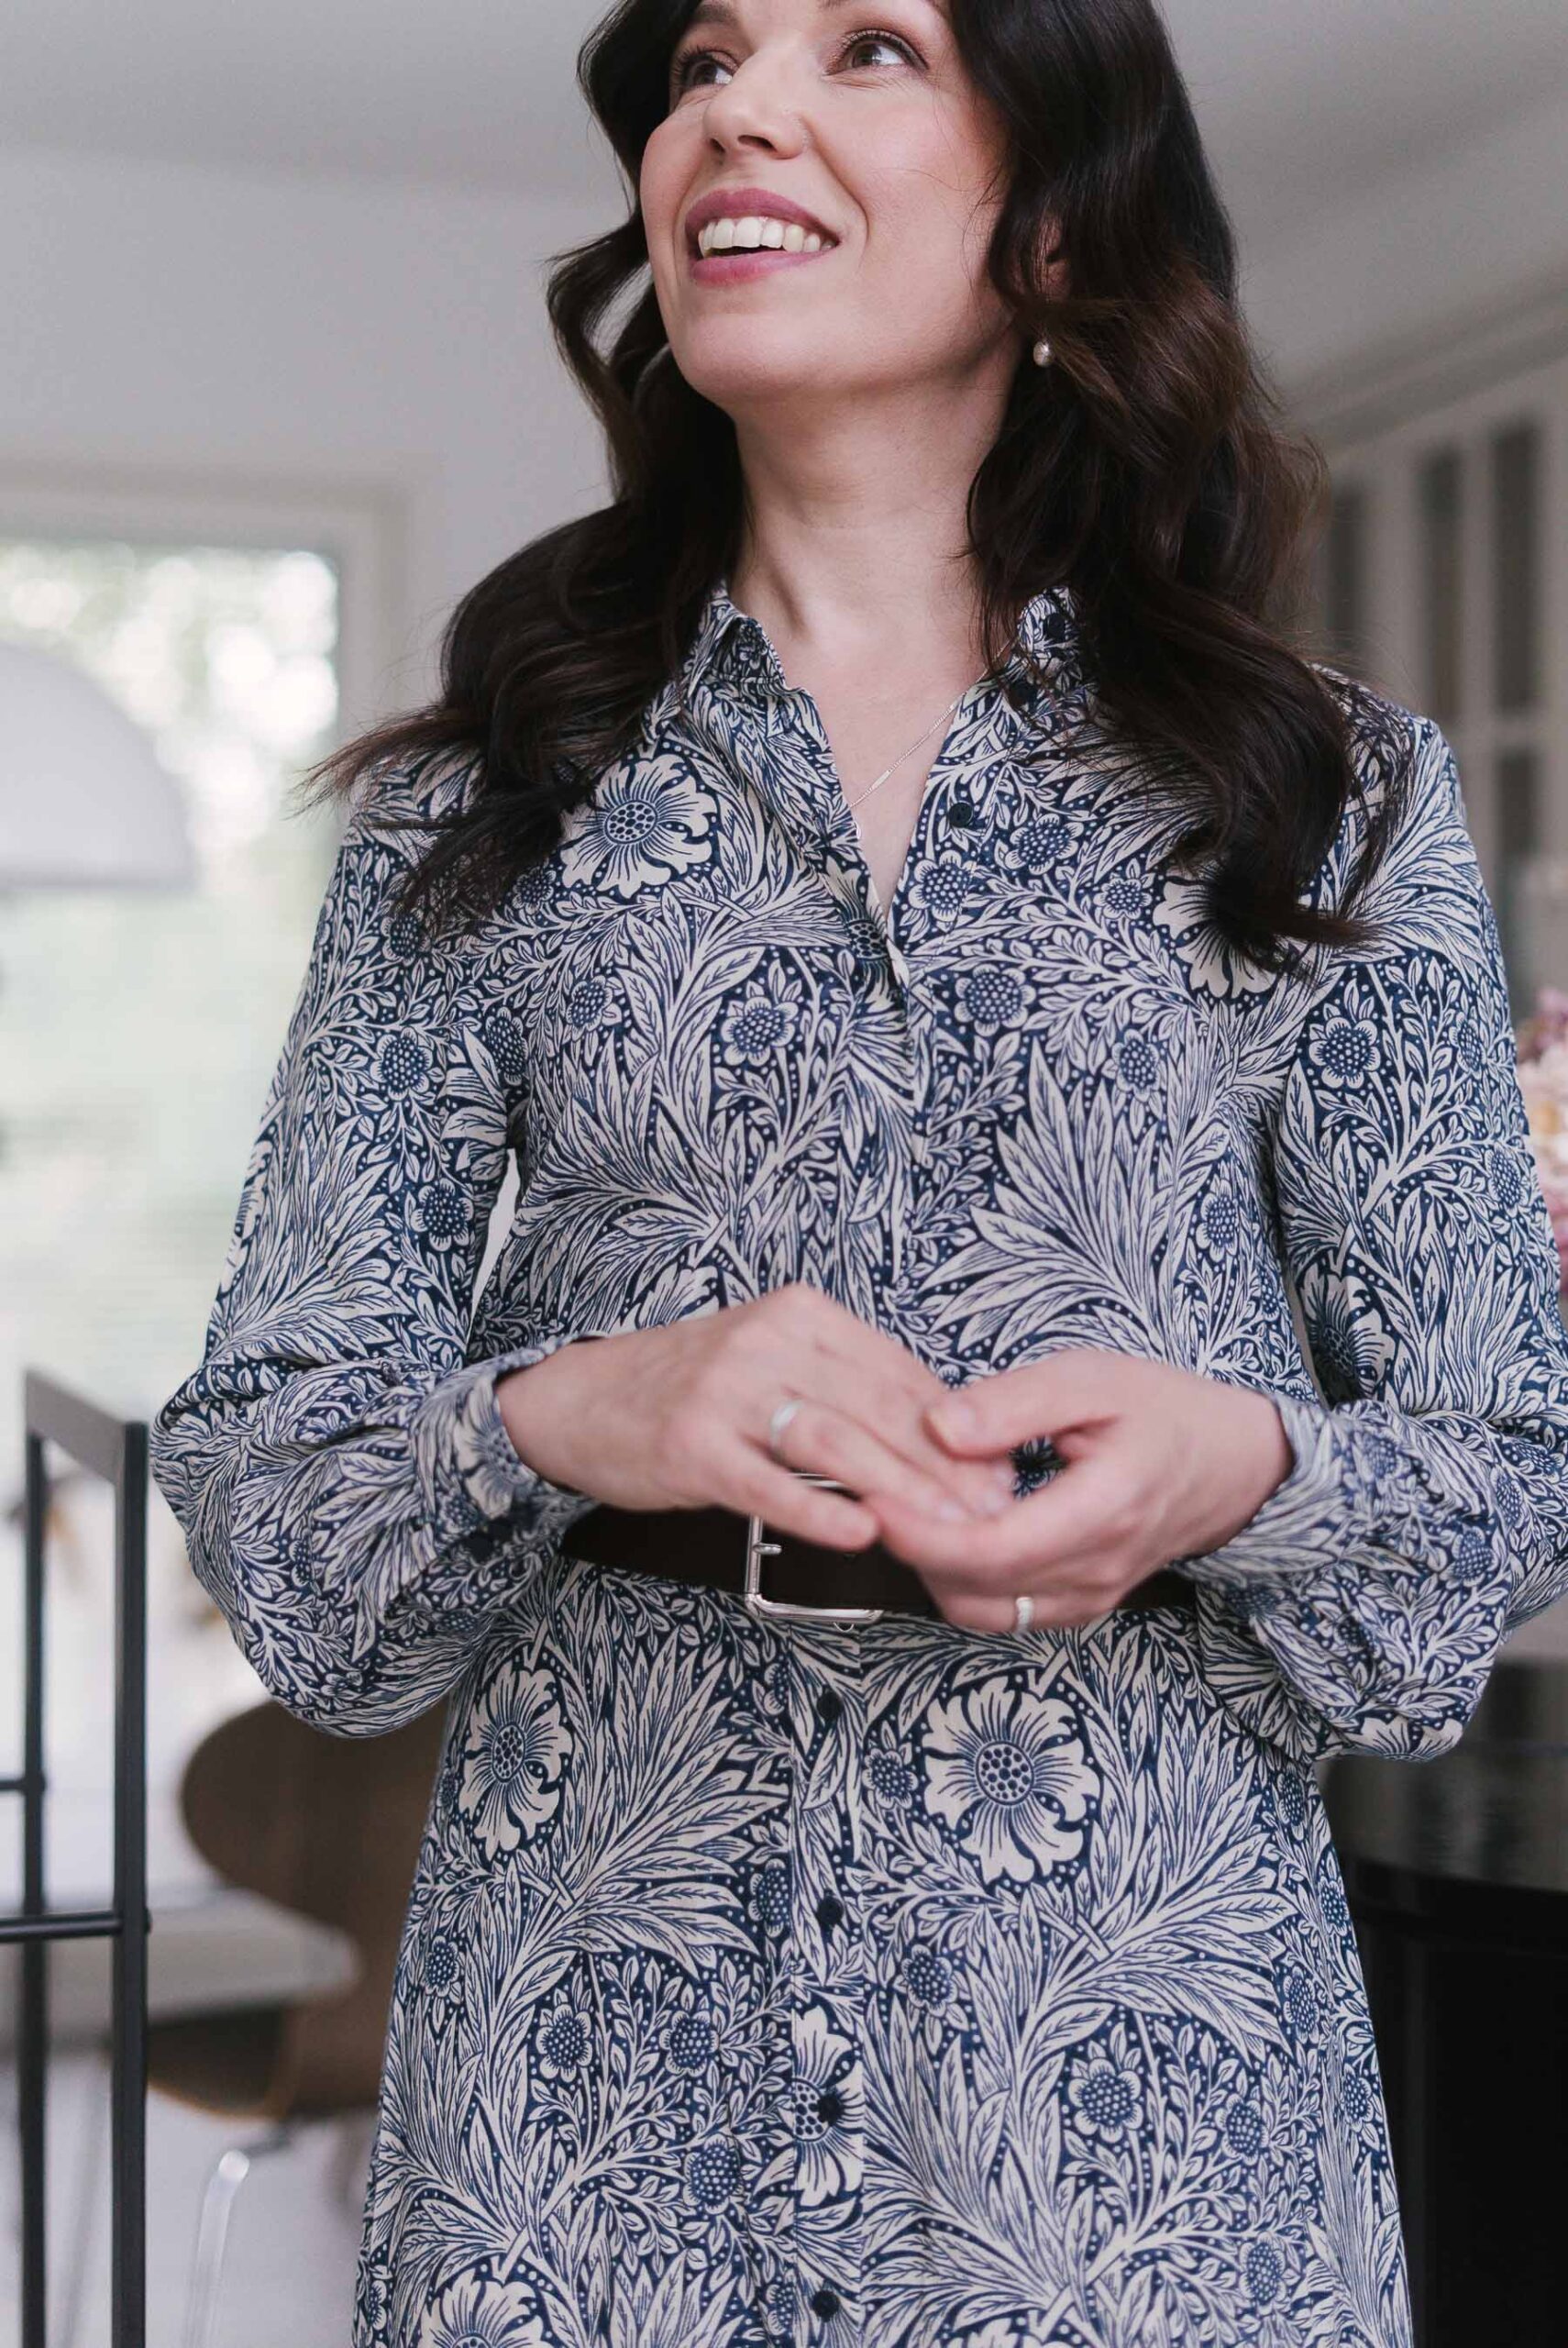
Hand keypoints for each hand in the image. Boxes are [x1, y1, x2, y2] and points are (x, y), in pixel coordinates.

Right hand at [495, 1284, 1016, 1554]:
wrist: (580, 1399)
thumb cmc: (693, 1390)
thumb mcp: (775, 1364)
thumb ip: (850, 1389)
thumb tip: (947, 1438)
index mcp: (802, 1314)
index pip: (901, 1373)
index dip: (960, 1429)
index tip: (1003, 1475)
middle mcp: (768, 1340)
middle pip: (879, 1408)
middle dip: (947, 1468)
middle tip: (995, 1516)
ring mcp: (727, 1391)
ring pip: (836, 1441)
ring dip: (901, 1490)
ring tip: (948, 1531)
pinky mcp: (692, 1445)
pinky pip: (768, 1483)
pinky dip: (819, 1509)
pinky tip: (862, 1534)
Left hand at [861, 1347, 1293, 1630]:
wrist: (1232, 1464)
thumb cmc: (1164, 1412)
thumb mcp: (1090, 1379)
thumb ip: (1012, 1404)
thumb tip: (936, 1427)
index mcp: (1104, 1509)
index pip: (993, 1550)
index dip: (921, 1533)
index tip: (874, 1497)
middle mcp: (1096, 1569)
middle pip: (976, 1590)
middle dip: (914, 1549)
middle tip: (876, 1493)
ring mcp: (1089, 1597)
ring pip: (983, 1611)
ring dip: (934, 1570)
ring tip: (910, 1509)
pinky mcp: (1078, 1605)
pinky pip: (1004, 1612)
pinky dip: (964, 1580)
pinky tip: (950, 1530)